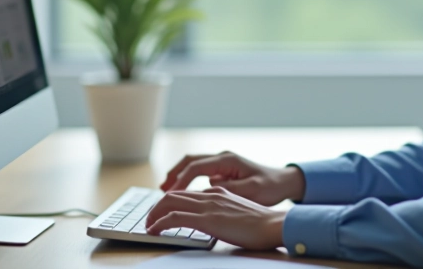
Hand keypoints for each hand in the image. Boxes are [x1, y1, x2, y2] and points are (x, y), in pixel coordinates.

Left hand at [145, 186, 286, 249]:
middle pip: (174, 195)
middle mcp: (211, 194)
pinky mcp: (207, 219)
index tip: (162, 213)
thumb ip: (224, 212)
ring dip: (154, 214)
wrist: (274, 225)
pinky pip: (175, 218)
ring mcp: (208, 206)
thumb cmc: (262, 224)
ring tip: (148, 225)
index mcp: (218, 192)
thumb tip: (215, 220)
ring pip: (170, 203)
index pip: (187, 194)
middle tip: (149, 219)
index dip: (170, 202)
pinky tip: (154, 231)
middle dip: (157, 207)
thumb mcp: (239, 213)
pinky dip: (160, 223)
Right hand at [160, 151, 305, 205]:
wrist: (283, 182)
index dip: (181, 181)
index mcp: (227, 160)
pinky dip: (188, 178)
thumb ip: (229, 189)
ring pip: (193, 164)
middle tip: (161, 189)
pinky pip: (200, 171)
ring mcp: (222, 162)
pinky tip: (184, 191)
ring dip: (179, 175)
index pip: (196, 167)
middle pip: (190, 160)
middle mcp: (222, 157)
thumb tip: (207, 188)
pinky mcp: (223, 169)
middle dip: (174, 173)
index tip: (171, 194)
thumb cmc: (269, 187)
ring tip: (166, 189)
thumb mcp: (251, 190)